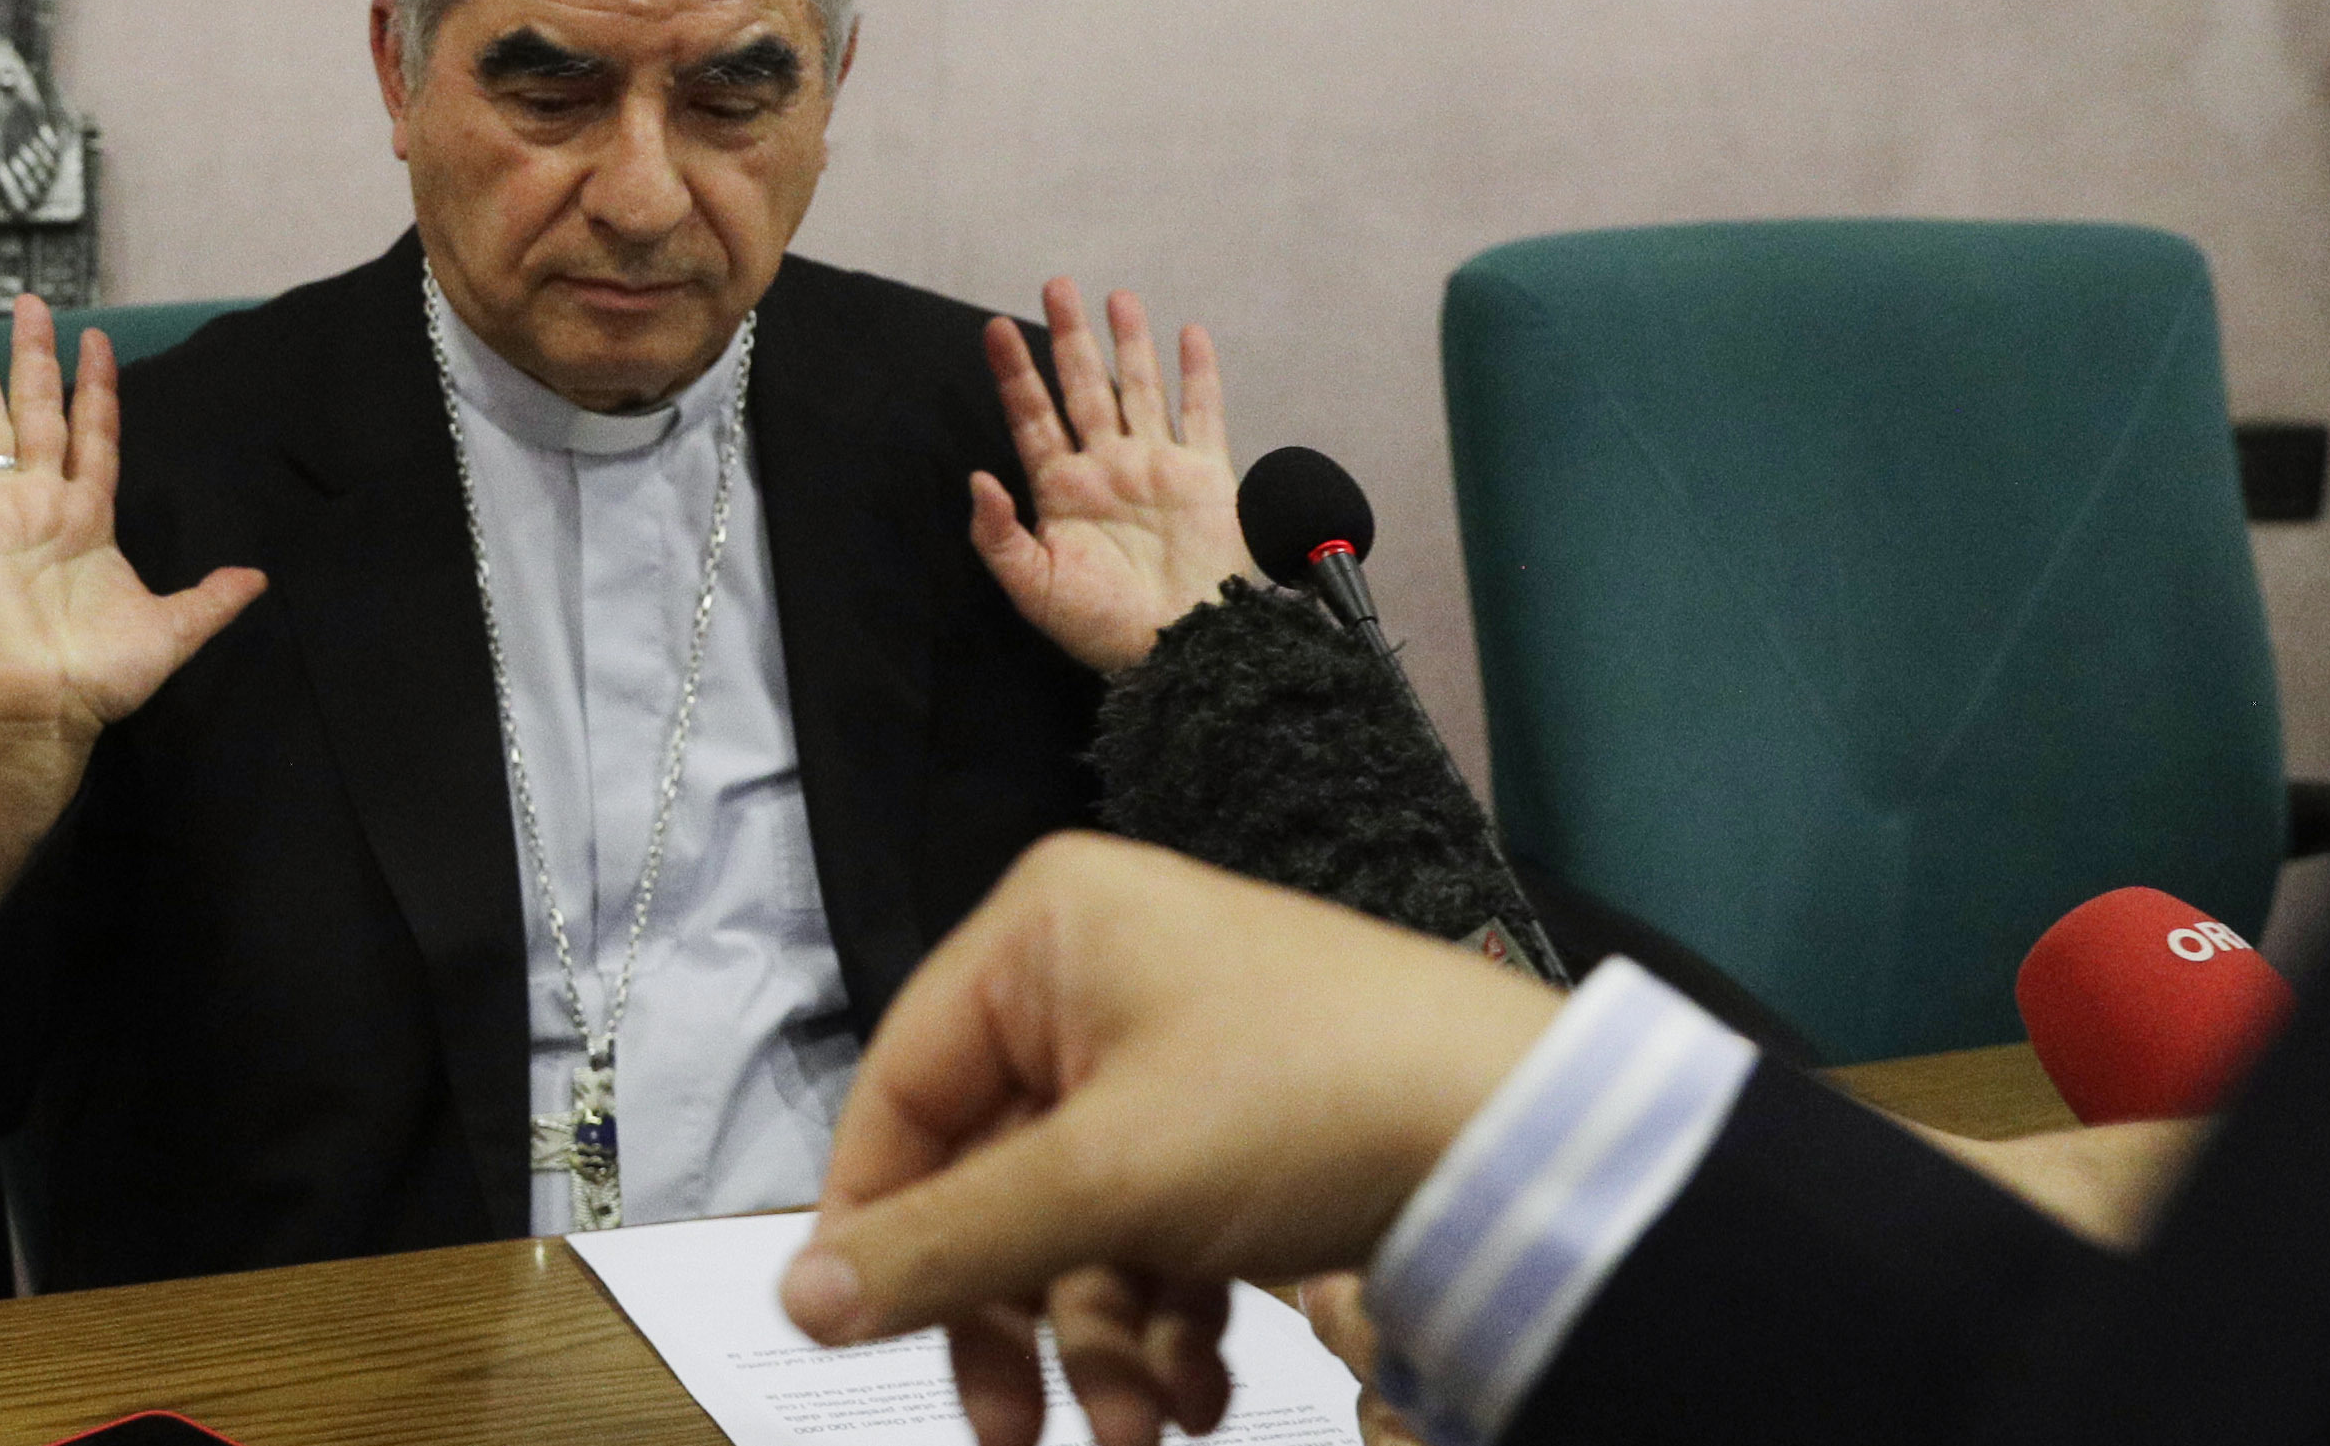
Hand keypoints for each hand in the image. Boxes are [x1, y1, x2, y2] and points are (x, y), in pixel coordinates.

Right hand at [0, 296, 265, 934]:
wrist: (46, 711)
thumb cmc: (101, 677)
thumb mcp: (172, 630)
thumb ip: (211, 599)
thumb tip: (260, 578)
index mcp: (90, 518)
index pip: (93, 434)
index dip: (95, 388)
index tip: (98, 342)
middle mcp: (43, 502)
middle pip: (38, 411)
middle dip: (33, 356)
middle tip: (29, 302)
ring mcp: (0, 511)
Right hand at [782, 834, 1561, 1441]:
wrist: (1528, 1137)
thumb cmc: (1318, 1100)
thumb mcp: (1108, 1182)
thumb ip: (948, 1244)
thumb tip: (801, 1297)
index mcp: (1046, 934)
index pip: (903, 1088)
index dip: (878, 1224)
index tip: (859, 1337)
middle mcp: (1098, 977)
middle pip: (990, 1173)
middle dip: (1013, 1315)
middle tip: (1016, 1432)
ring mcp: (1173, 1050)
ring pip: (1076, 1223)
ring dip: (1099, 1343)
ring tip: (1150, 1430)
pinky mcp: (1237, 1122)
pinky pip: (1153, 1230)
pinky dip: (1168, 1321)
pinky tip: (1205, 1392)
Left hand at [969, 279, 1249, 673]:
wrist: (1180, 649)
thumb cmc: (1103, 628)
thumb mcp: (1033, 588)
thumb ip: (999, 535)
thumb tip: (976, 478)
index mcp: (1062, 491)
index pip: (1032, 416)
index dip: (1014, 373)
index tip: (996, 329)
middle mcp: (1107, 468)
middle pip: (1083, 387)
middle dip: (1069, 337)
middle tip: (1056, 286)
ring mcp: (1156, 468)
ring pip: (1139, 389)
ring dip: (1129, 344)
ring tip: (1118, 297)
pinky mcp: (1205, 477)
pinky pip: (1203, 414)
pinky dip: (1199, 375)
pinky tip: (1190, 334)